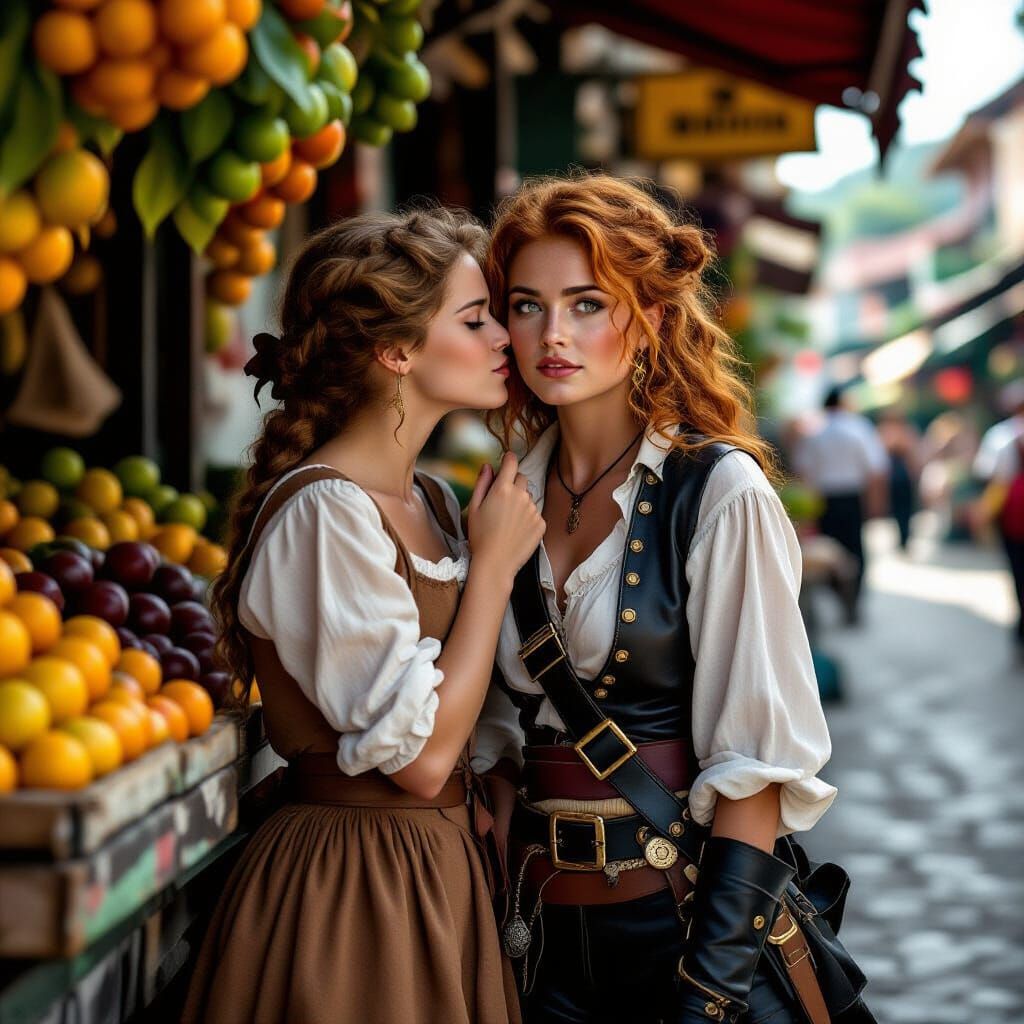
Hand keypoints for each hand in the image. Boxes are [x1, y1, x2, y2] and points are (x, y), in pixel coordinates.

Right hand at [466, 452, 544, 580]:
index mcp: (502, 489)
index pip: (511, 462)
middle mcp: (521, 496)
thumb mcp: (473, 507)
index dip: (509, 459)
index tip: (508, 459)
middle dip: (513, 484)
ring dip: (521, 503)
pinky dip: (528, 518)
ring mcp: (533, 510)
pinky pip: (535, 513)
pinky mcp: (541, 523)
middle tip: (502, 501)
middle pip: (521, 479)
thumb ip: (481, 483)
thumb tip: (488, 466)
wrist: (495, 563)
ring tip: (508, 521)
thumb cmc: (480, 536)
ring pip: (529, 498)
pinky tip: (516, 530)